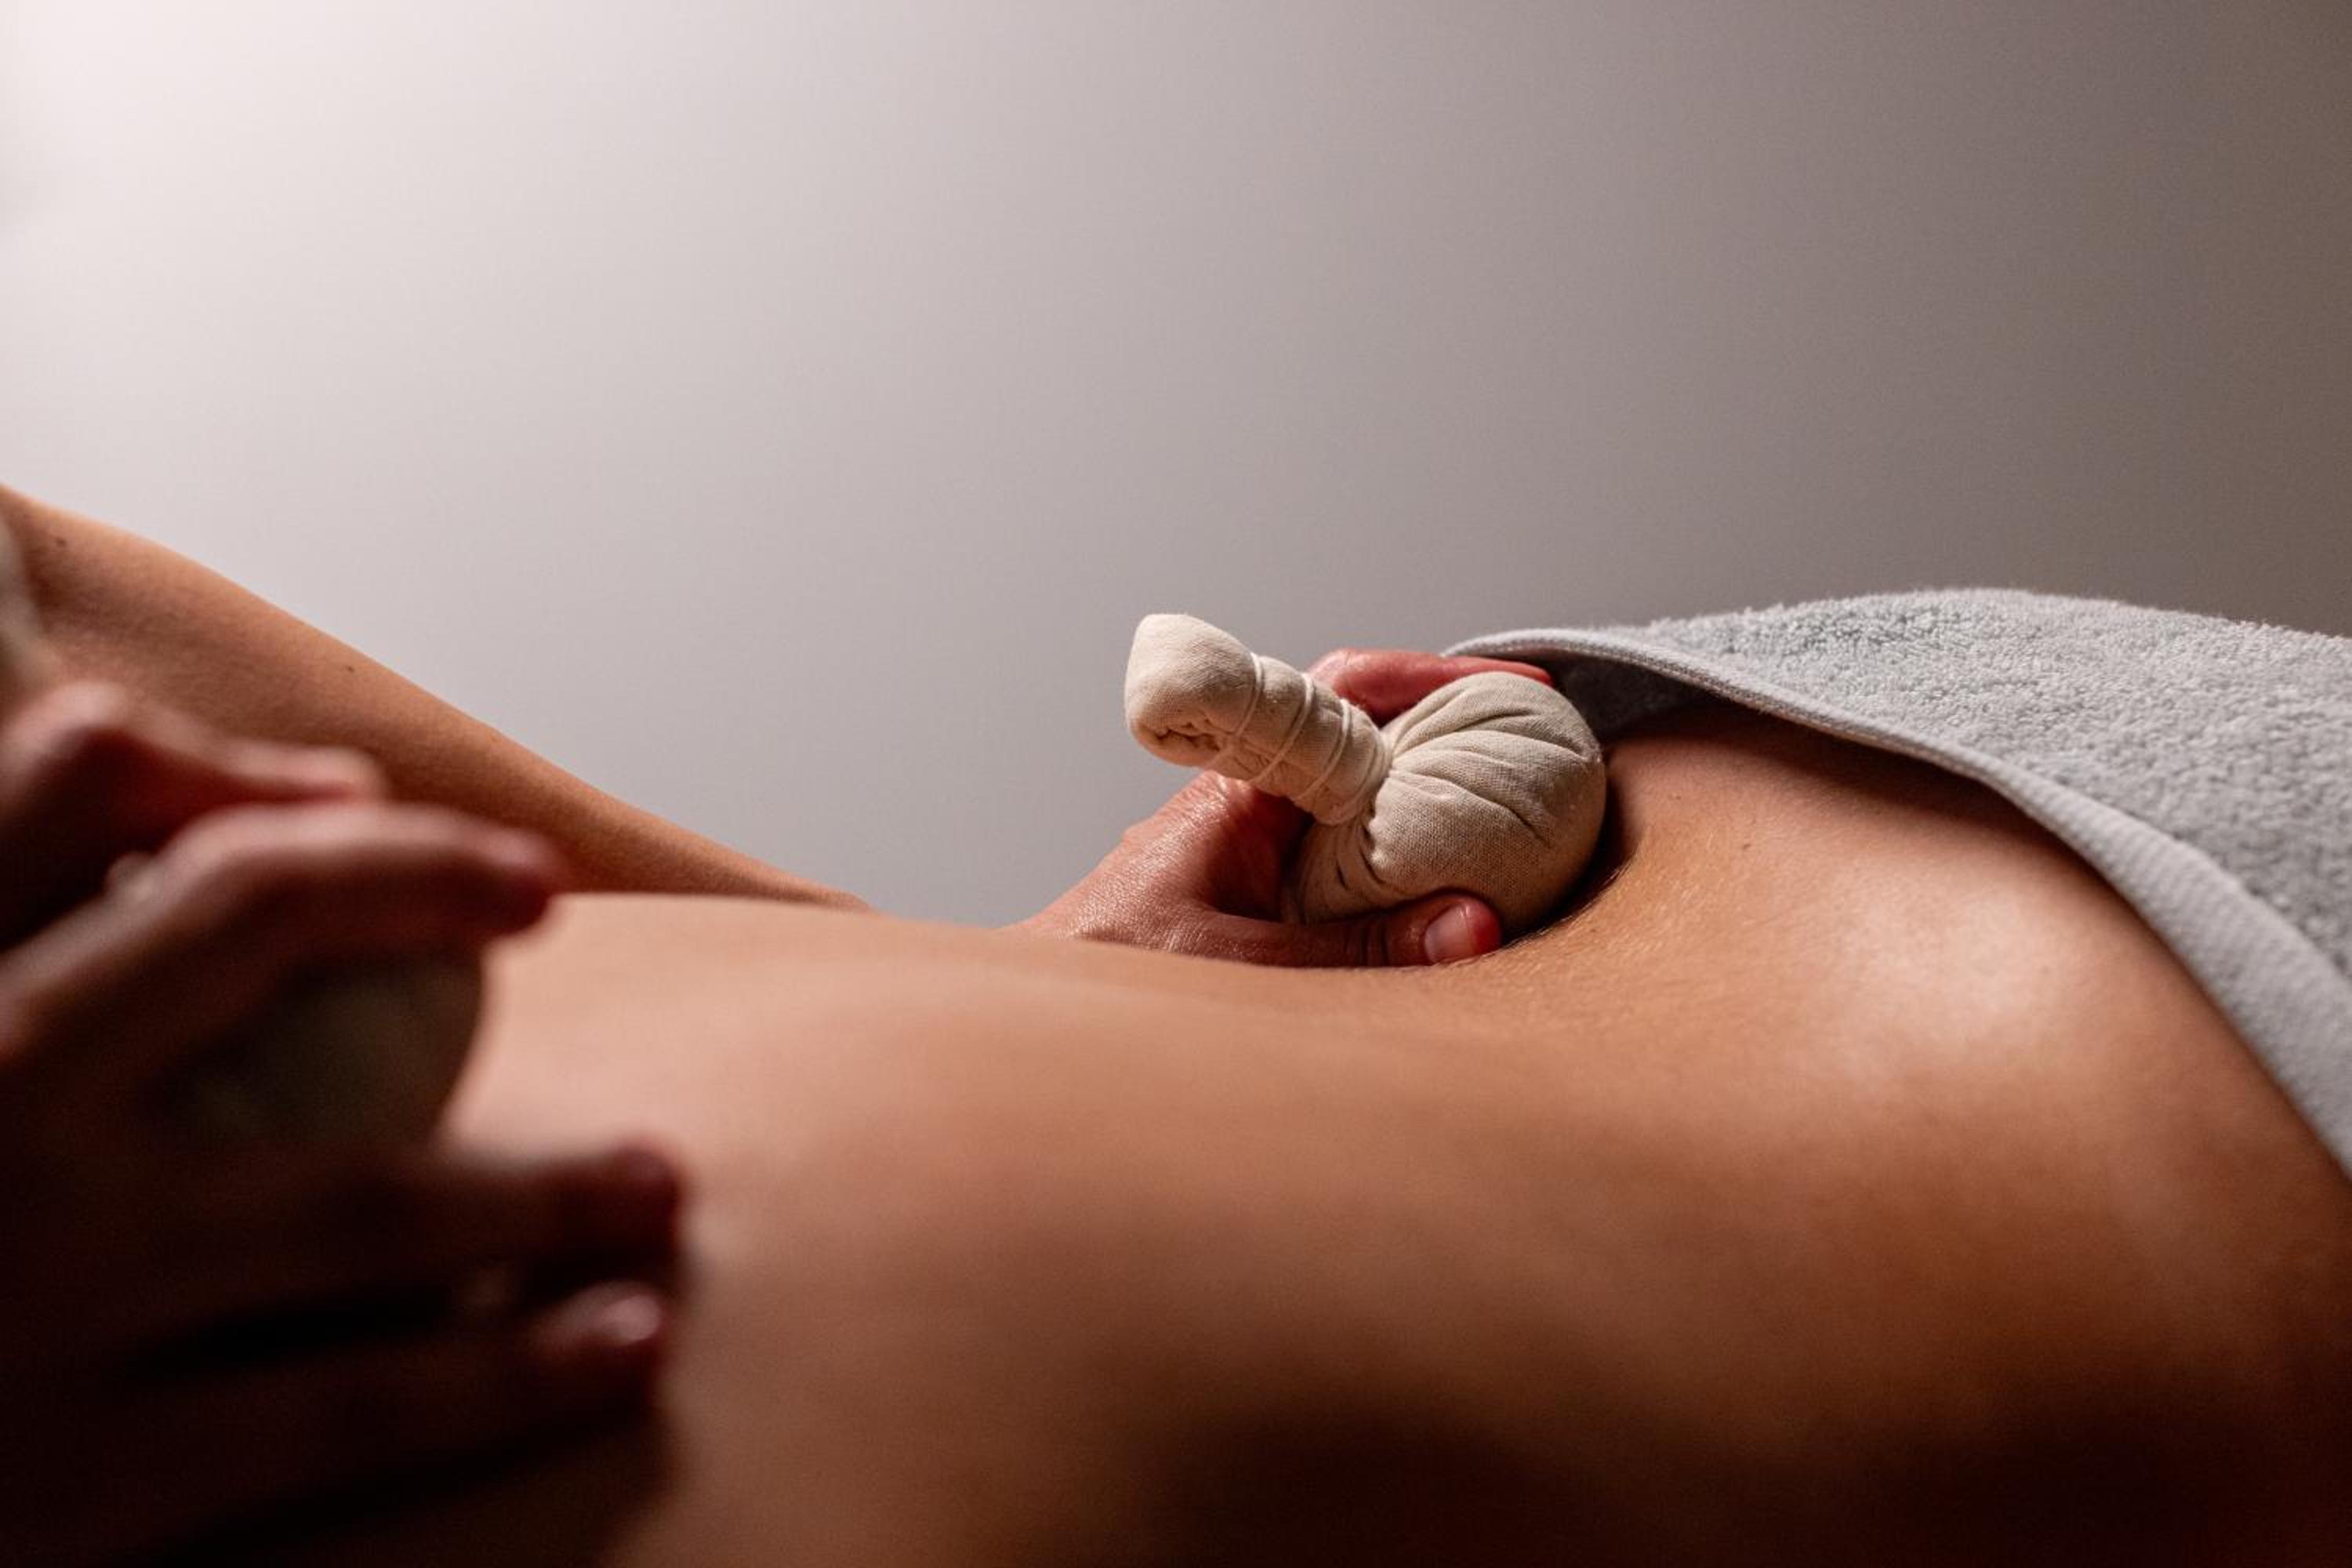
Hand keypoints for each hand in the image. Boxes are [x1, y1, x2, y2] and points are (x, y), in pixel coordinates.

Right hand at [0, 682, 682, 1561]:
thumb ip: (3, 958)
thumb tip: (182, 865)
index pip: (59, 782)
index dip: (230, 771)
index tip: (346, 797)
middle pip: (237, 921)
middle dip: (412, 882)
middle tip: (539, 881)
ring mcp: (31, 1298)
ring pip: (354, 1197)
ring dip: (543, 1183)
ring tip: (656, 1185)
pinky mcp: (75, 1486)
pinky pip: (345, 1403)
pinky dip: (505, 1374)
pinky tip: (620, 1348)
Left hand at [1021, 648, 1556, 966]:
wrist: (1041, 1042)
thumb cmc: (1106, 987)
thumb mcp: (1239, 974)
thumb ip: (1356, 954)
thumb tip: (1473, 924)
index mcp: (1233, 792)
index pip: (1339, 695)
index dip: (1427, 679)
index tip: (1509, 691)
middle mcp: (1246, 809)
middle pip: (1368, 739)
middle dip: (1454, 736)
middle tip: (1544, 751)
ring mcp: (1254, 854)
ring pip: (1362, 801)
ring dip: (1434, 800)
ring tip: (1526, 811)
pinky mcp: (1262, 905)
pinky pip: (1351, 860)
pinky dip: (1406, 862)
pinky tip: (1458, 891)